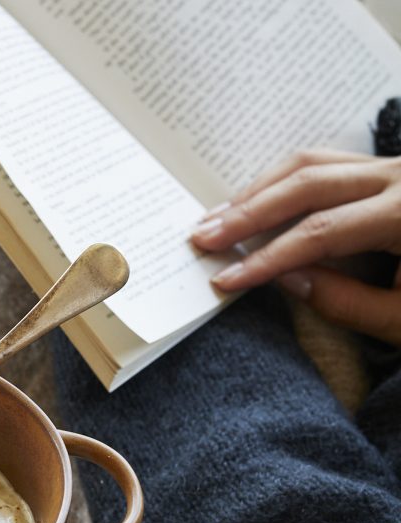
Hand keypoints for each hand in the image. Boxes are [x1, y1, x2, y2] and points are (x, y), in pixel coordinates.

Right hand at [191, 149, 400, 346]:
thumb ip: (346, 301)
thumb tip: (286, 279)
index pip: (321, 233)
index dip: (267, 259)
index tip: (226, 280)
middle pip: (307, 183)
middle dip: (249, 212)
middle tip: (201, 236)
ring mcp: (395, 167)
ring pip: (312, 161)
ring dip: (259, 189)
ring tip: (217, 216)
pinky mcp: (387, 171)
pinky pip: (326, 163)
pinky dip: (283, 180)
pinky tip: (255, 200)